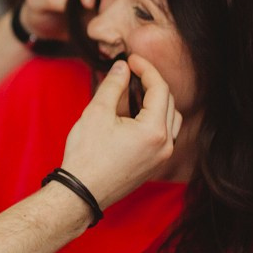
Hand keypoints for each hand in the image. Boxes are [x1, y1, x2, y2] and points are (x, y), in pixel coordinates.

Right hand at [59, 55, 180, 209]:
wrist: (81, 192)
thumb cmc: (87, 155)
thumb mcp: (97, 113)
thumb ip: (113, 85)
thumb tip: (122, 67)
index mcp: (154, 130)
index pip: (160, 89)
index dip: (147, 69)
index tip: (131, 59)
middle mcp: (165, 145)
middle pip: (169, 103)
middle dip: (152, 84)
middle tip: (132, 72)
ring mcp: (162, 157)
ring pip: (170, 119)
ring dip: (157, 102)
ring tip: (134, 92)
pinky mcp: (154, 165)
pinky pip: (164, 135)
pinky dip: (155, 119)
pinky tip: (134, 115)